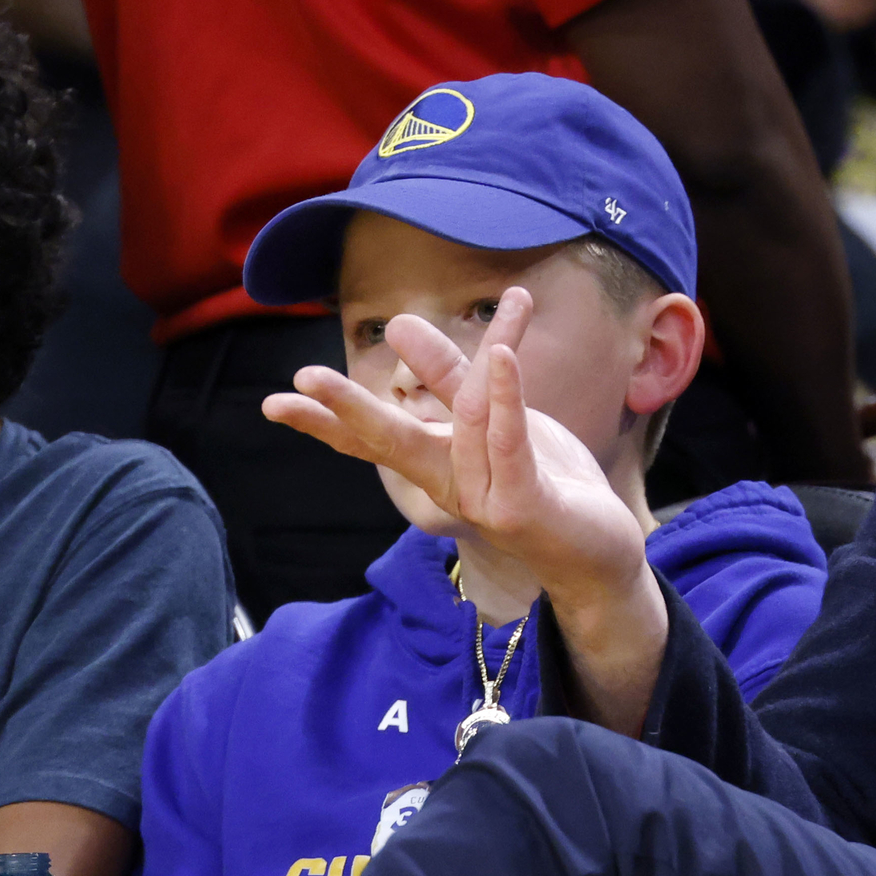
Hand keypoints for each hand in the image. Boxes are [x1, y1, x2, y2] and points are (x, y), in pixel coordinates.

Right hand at [267, 292, 659, 629]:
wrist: (600, 549)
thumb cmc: (542, 480)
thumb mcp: (491, 418)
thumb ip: (451, 377)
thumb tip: (398, 327)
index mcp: (437, 462)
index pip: (372, 441)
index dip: (325, 421)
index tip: (275, 402)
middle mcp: (452, 482)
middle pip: (392, 443)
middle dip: (348, 410)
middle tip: (304, 379)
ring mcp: (486, 498)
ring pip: (464, 424)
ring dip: (440, 372)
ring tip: (400, 326)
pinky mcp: (526, 505)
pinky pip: (511, 443)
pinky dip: (507, 397)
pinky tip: (501, 354)